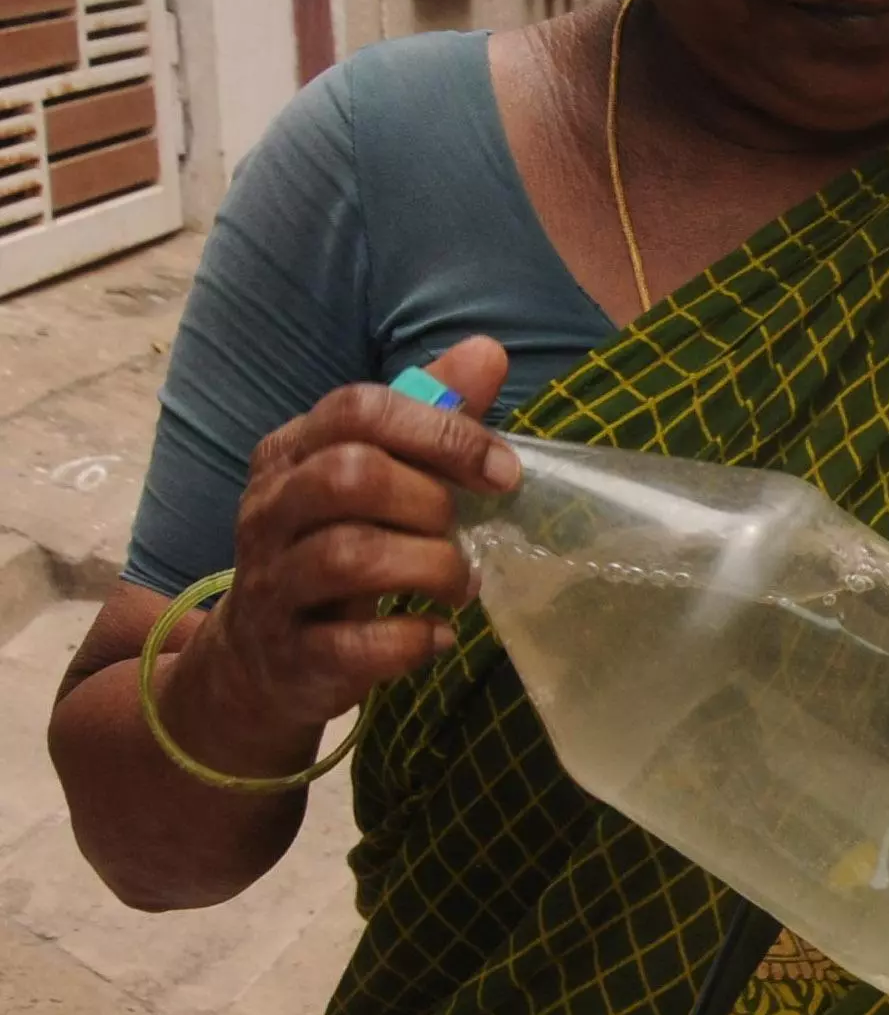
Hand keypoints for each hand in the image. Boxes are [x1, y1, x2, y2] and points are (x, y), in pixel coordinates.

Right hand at [176, 338, 515, 762]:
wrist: (260, 663)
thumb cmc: (334, 549)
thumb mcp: (373, 476)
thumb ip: (428, 418)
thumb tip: (487, 350)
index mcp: (291, 453)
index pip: (357, 410)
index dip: (441, 431)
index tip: (502, 471)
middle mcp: (270, 511)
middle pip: (350, 475)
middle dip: (430, 499)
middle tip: (464, 528)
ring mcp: (271, 585)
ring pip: (349, 555)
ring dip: (432, 567)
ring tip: (462, 583)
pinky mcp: (290, 655)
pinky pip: (352, 644)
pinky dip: (412, 639)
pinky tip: (438, 634)